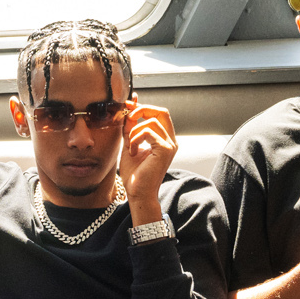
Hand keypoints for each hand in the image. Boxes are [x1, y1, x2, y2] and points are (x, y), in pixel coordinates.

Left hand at [118, 95, 176, 210]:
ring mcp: (170, 145)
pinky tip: (133, 152)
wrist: (137, 193)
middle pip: (162, 112)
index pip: (159, 114)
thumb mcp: (130, 144)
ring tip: (130, 147)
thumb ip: (130, 128)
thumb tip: (129, 108)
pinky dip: (135, 139)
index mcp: (164, 139)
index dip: (143, 107)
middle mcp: (171, 141)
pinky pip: (147, 132)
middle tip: (129, 116)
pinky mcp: (165, 149)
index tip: (128, 105)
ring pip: (151, 121)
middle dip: (143, 110)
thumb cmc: (134, 173)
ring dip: (134, 131)